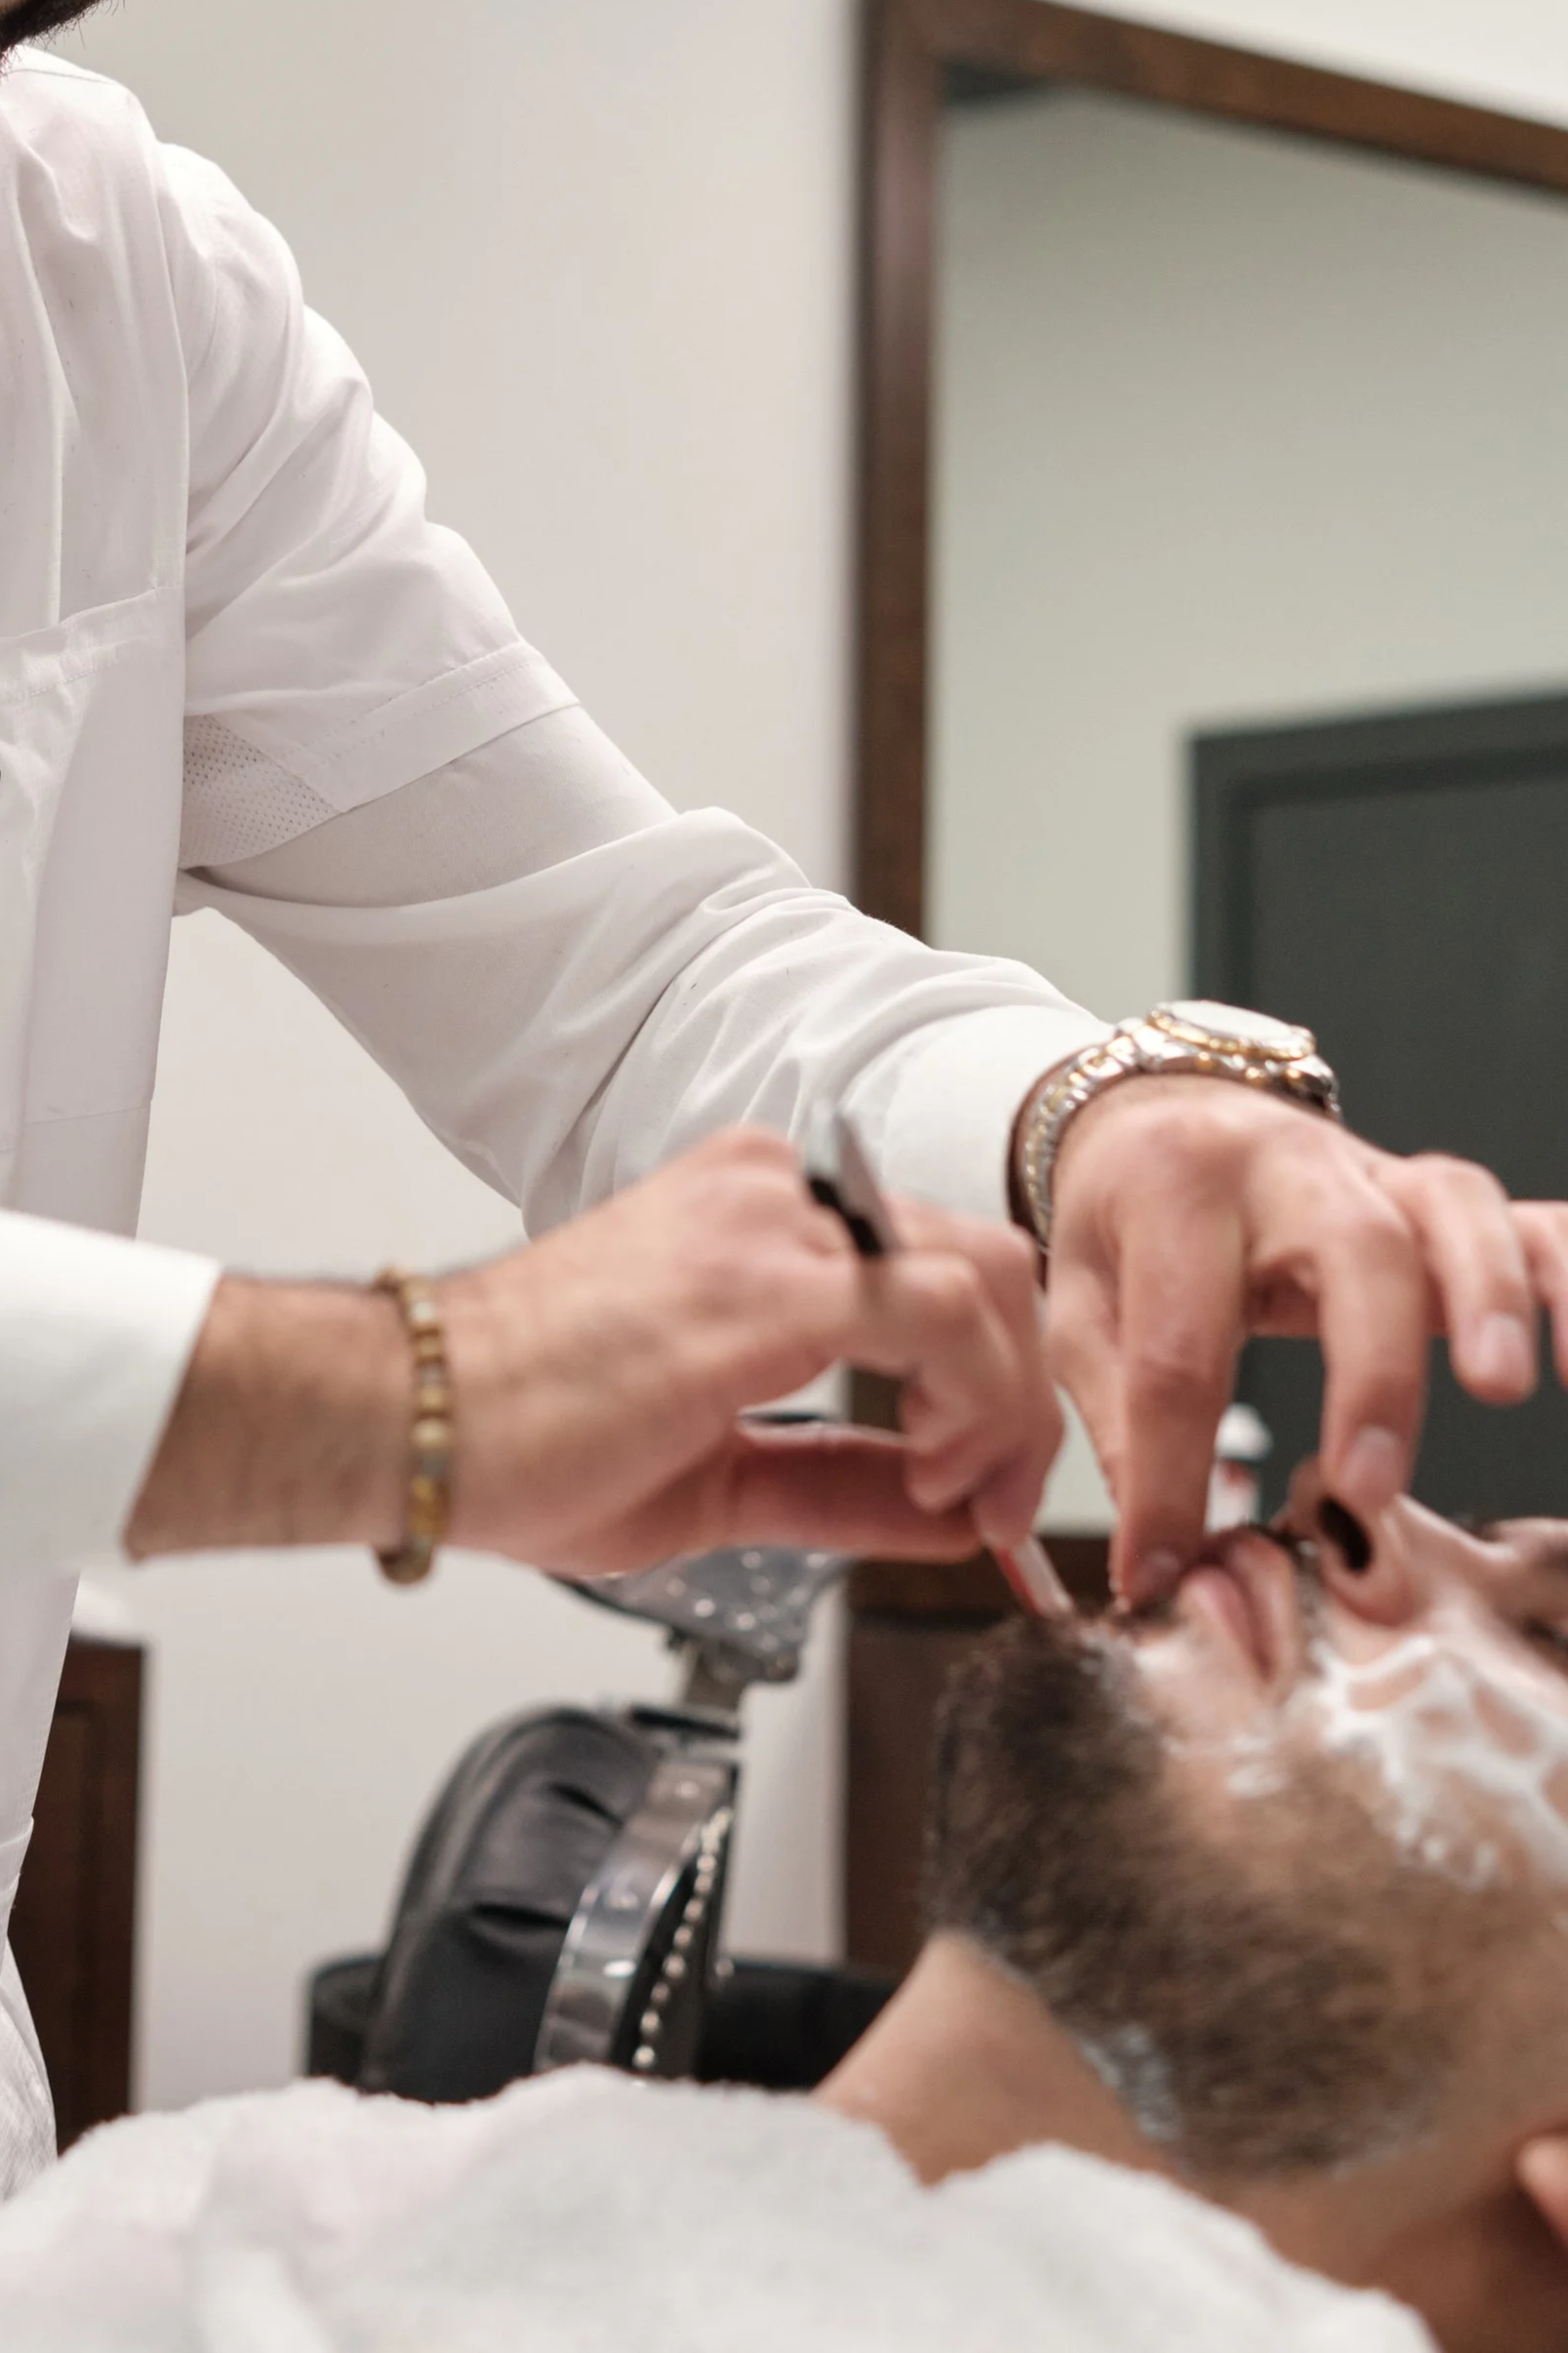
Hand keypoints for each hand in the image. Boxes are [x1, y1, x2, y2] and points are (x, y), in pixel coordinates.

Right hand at [132, 1127, 1056, 1571]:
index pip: (934, 1270)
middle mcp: (779, 1193)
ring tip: (961, 1494)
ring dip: (1008, 1407)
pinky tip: (937, 1470)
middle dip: (1019, 1399)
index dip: (986, 1388)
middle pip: (983, 1265)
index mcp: (760, 1212)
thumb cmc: (517, 1433)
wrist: (407, 1419)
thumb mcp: (719, 1478)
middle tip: (999, 1502)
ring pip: (987, 1280)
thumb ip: (840, 1484)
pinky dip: (980, 1402)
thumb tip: (946, 1513)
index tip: (975, 1483)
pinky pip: (947, 1314)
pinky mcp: (776, 1279)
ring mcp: (779, 1223)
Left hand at [1036, 1076, 1538, 1602]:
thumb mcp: (1082, 1307)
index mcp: (1173, 1191)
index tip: (1163, 1569)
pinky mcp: (1436, 1194)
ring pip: (1451, 1211)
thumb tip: (1156, 1561)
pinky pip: (1527, 1219)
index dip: (1170, 1475)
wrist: (1169, 1114)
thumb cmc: (1126, 1224)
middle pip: (1351, 1251)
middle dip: (1370, 1373)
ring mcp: (1374, 1171)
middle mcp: (1286, 1166)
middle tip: (1368, 1486)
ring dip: (1487, 1299)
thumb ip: (1113, 1421)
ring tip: (1501, 1391)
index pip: (1176, 1347)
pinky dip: (1564, 1276)